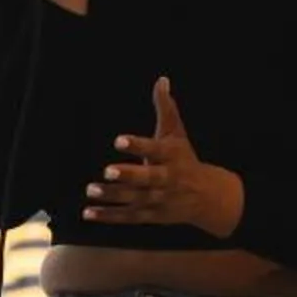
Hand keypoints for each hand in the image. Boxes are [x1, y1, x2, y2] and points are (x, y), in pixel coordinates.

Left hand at [84, 77, 244, 238]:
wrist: (208, 197)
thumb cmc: (184, 158)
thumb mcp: (176, 133)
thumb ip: (166, 108)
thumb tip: (161, 79)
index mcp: (171, 156)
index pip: (155, 149)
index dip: (137, 145)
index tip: (118, 140)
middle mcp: (166, 179)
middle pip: (148, 179)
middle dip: (128, 175)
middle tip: (107, 170)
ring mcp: (159, 199)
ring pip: (135, 199)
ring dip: (113, 195)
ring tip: (91, 190)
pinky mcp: (151, 215)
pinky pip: (129, 217)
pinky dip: (109, 216)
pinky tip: (88, 213)